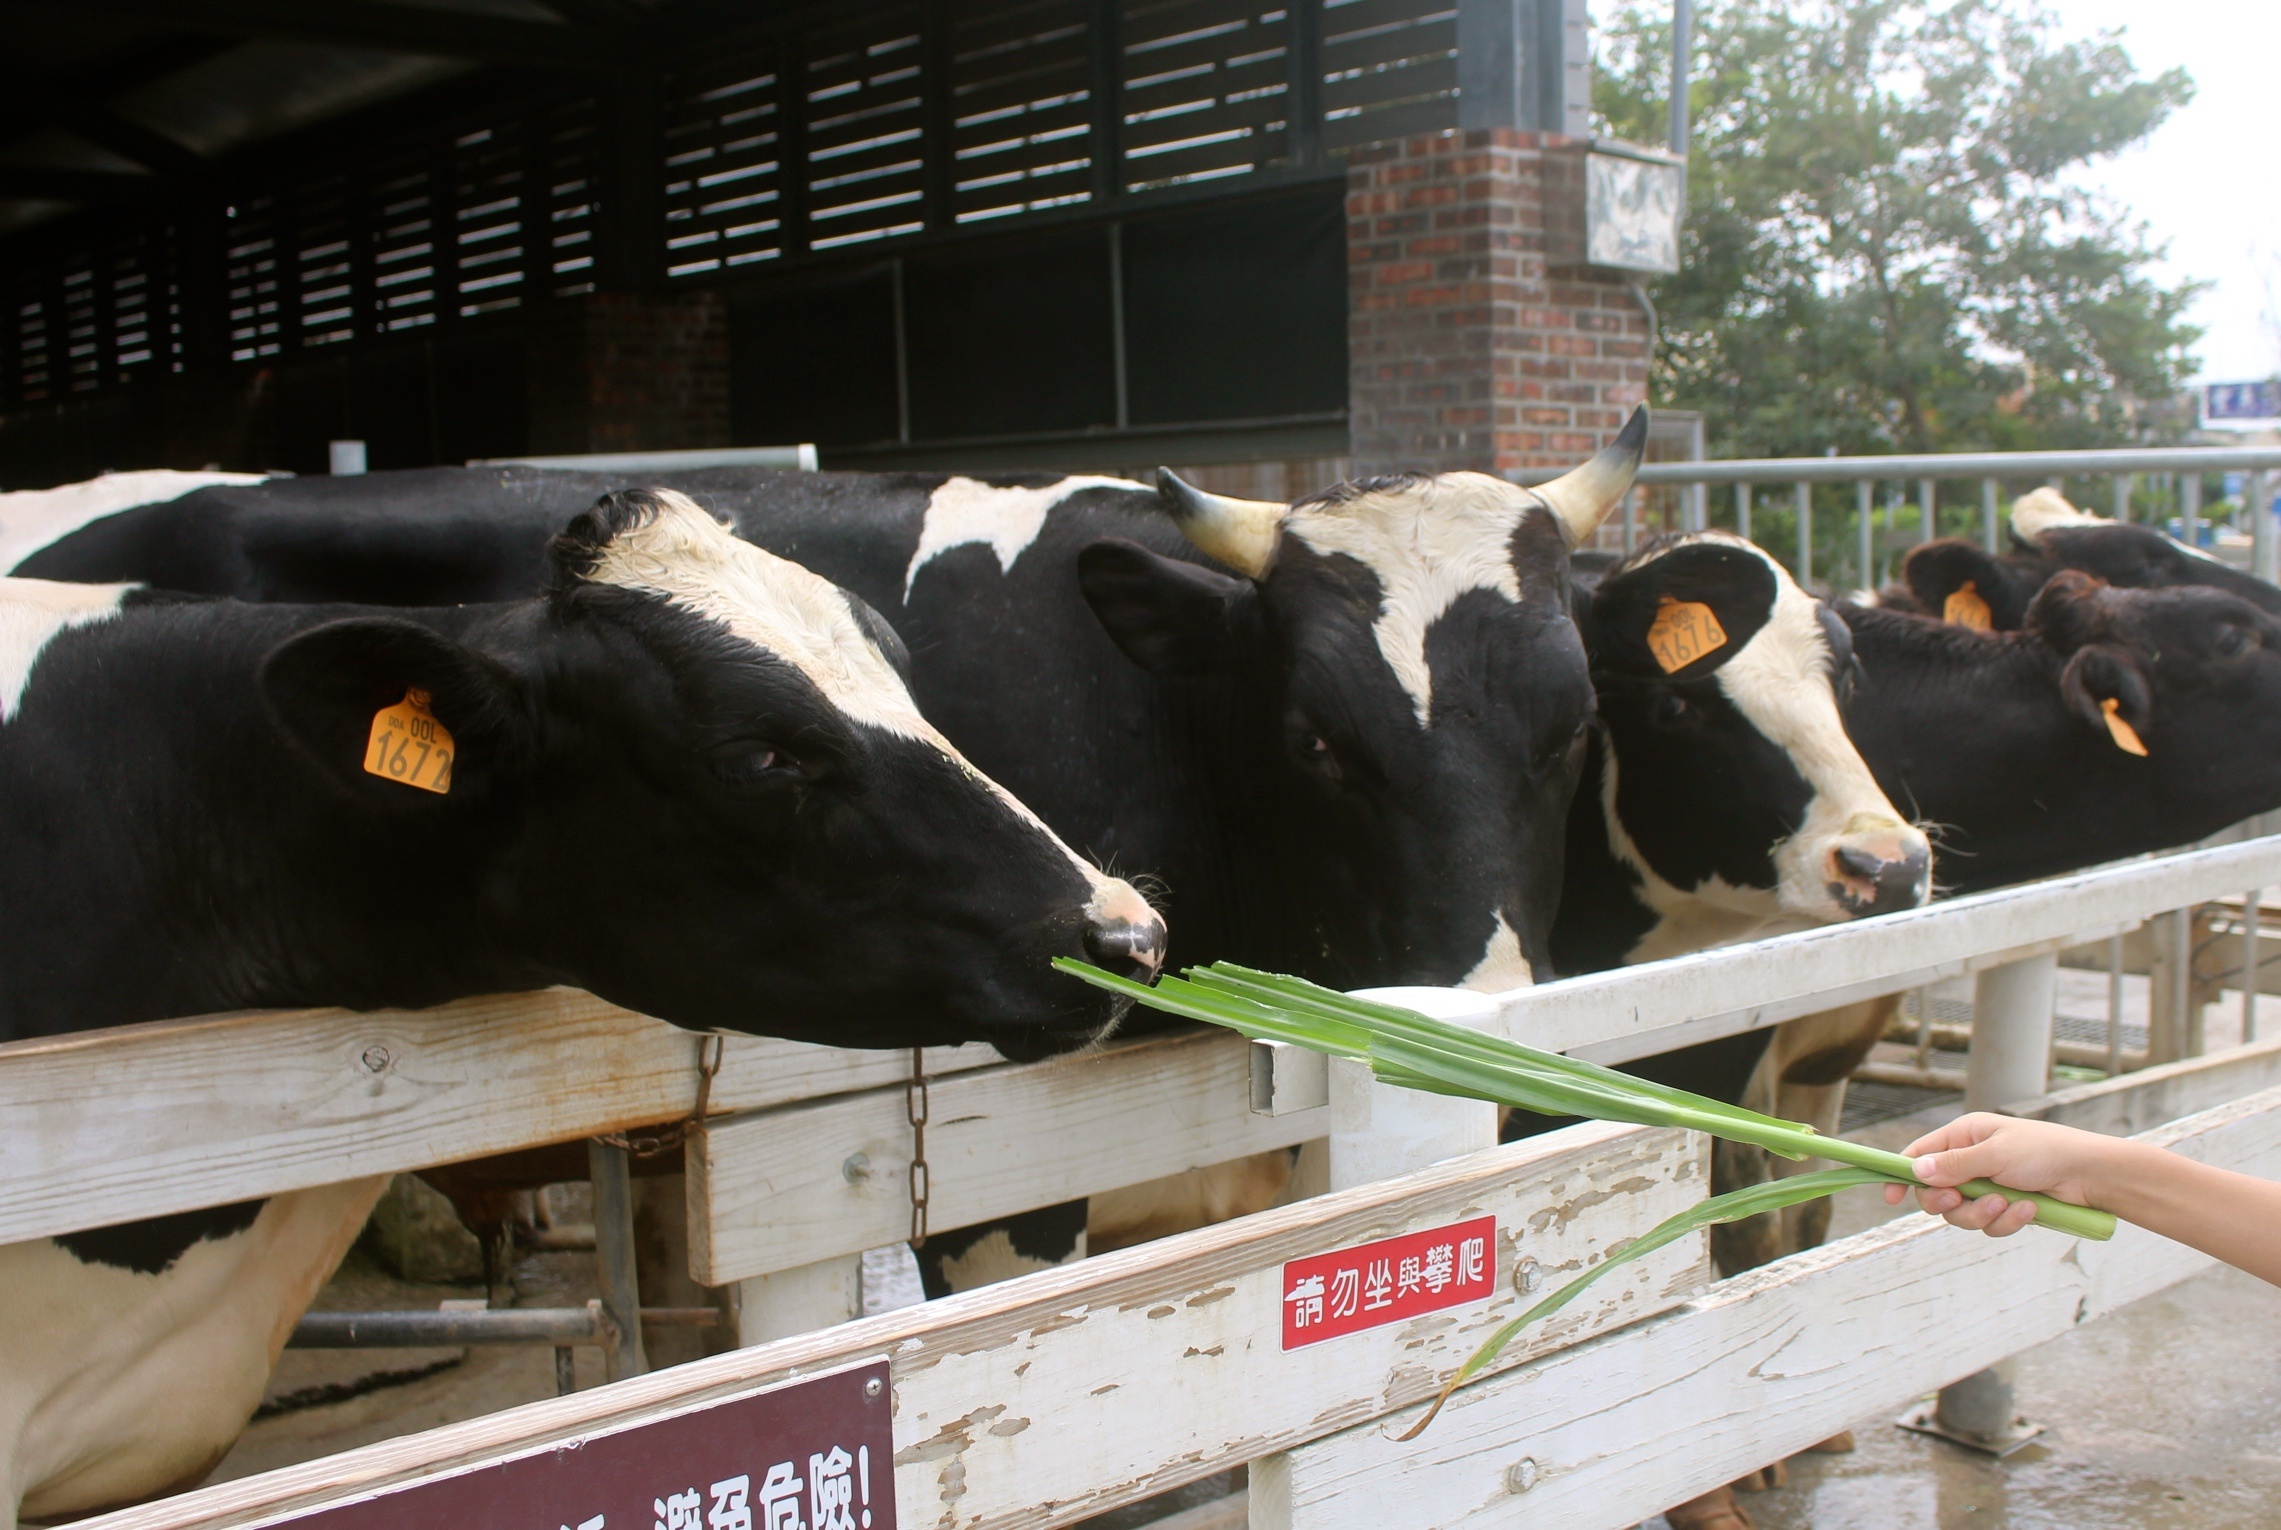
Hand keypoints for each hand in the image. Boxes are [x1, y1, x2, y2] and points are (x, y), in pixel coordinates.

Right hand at [1878, 1113, 2123, 1237]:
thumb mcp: (1995, 1154)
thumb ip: (1954, 1165)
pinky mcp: (2006, 1207)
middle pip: (1936, 1192)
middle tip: (1957, 1201)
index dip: (1902, 1175)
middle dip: (1948, 1202)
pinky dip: (2007, 1221)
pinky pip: (1989, 1225)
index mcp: (1964, 1136)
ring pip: (1962, 1214)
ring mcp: (1988, 1185)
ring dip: (1982, 1214)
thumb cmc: (2046, 1151)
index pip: (1919, 1155)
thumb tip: (1916, 1171)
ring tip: (2008, 1204)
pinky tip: (2028, 1210)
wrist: (2092, 1175)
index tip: (1890, 1198)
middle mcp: (1971, 1160)